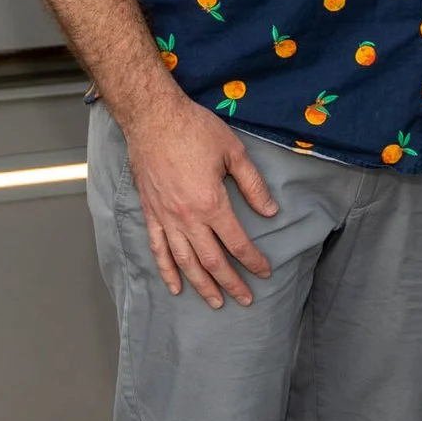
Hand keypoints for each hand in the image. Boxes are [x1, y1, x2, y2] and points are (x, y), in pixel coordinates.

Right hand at [119, 91, 280, 306]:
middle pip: (212, 260)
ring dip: (201, 285)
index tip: (264, 272)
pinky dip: (166, 270)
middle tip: (245, 299)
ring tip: (215, 302)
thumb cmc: (194, 129)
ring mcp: (166, 218)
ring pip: (185, 262)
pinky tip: (175, 286)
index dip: (253, 260)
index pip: (237, 243)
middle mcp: (187, 217)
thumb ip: (253, 185)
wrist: (153, 118)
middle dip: (231, 283)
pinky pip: (158, 249)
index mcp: (211, 203)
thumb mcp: (234, 152)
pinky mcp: (150, 212)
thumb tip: (271, 211)